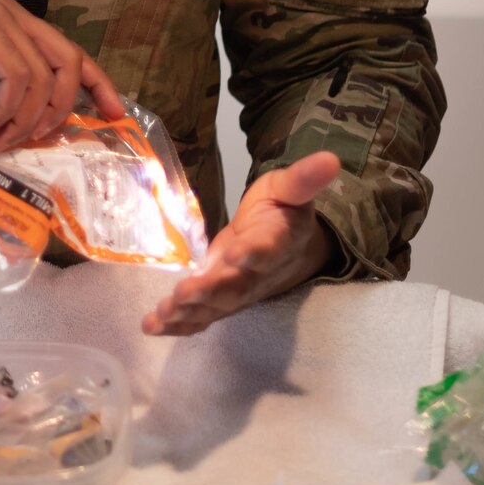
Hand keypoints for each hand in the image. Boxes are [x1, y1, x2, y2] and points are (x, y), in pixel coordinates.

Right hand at [0, 0, 125, 149]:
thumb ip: (15, 100)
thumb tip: (55, 134)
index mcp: (19, 28)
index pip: (73, 53)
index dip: (99, 83)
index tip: (114, 114)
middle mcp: (13, 16)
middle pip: (68, 62)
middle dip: (59, 109)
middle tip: (33, 141)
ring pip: (43, 76)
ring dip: (24, 119)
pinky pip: (18, 76)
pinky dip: (7, 109)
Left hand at [141, 150, 341, 336]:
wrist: (285, 245)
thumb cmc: (281, 211)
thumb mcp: (290, 188)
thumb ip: (304, 178)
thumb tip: (331, 159)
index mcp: (278, 242)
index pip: (269, 249)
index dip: (254, 253)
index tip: (237, 253)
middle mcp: (258, 274)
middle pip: (236, 287)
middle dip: (210, 291)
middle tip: (184, 292)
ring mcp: (238, 292)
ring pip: (215, 307)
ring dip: (189, 312)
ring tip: (163, 313)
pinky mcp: (220, 301)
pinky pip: (201, 317)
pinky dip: (178, 325)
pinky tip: (152, 325)